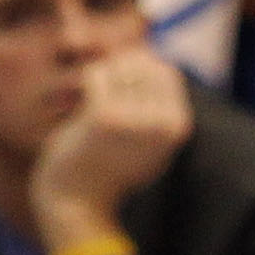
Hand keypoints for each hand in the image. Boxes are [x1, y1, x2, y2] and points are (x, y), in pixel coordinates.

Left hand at [29, 47, 191, 250]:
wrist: (76, 199)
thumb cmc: (107, 164)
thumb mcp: (142, 133)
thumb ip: (152, 99)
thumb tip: (146, 55)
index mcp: (178, 127)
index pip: (167, 73)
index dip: (142, 74)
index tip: (122, 95)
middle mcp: (164, 122)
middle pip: (144, 63)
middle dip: (119, 76)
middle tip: (105, 104)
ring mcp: (136, 118)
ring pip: (118, 66)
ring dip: (102, 84)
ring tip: (96, 118)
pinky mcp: (106, 116)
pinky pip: (96, 74)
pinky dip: (86, 87)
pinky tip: (83, 114)